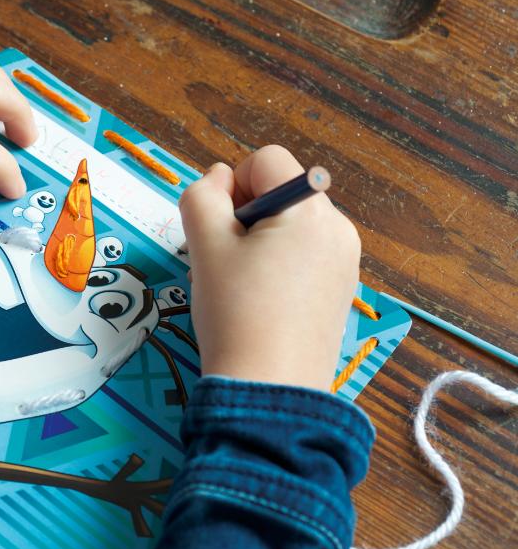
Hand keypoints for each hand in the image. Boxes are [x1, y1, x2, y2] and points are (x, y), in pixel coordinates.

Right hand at [179, 145, 360, 392]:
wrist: (268, 388)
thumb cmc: (234, 311)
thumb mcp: (205, 245)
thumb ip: (202, 195)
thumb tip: (219, 179)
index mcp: (310, 209)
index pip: (266, 161)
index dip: (232, 185)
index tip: (220, 229)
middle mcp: (338, 228)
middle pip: (281, 191)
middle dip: (247, 214)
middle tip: (226, 261)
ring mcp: (346, 261)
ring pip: (291, 224)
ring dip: (260, 240)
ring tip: (243, 285)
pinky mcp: (342, 290)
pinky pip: (305, 255)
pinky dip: (280, 265)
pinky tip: (264, 301)